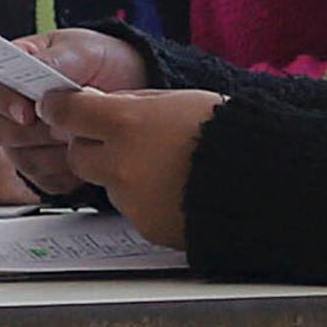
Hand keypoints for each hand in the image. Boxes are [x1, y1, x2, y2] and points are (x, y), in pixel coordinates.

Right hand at [0, 29, 149, 194]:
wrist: (130, 84)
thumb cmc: (98, 61)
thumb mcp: (82, 49)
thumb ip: (55, 60)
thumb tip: (34, 71)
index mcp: (6, 69)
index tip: (26, 109)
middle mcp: (5, 108)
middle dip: (33, 130)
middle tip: (67, 124)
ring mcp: (21, 140)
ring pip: (20, 156)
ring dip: (56, 148)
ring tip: (86, 131)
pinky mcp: (41, 168)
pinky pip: (45, 178)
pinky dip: (70, 169)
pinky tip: (89, 149)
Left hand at [30, 88, 224, 244]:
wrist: (268, 182)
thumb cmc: (232, 134)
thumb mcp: (178, 100)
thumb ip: (131, 103)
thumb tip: (97, 103)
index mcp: (125, 123)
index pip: (65, 114)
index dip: (59, 109)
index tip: (58, 107)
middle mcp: (120, 163)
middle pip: (77, 154)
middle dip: (91, 145)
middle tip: (119, 139)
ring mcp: (131, 198)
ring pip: (104, 183)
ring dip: (120, 173)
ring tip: (164, 166)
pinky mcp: (145, 226)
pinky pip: (130, 208)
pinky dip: (143, 198)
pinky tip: (174, 189)